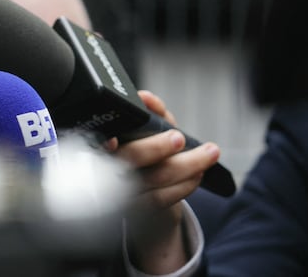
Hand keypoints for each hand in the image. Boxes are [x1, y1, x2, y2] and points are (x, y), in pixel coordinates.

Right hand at [103, 90, 220, 271]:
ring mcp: (123, 191)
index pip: (97, 142)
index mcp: (100, 146)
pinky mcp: (141, 208)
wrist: (135, 191)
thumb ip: (145, 111)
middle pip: (131, 158)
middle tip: (178, 138)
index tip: (114, 139)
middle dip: (156, 147)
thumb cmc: (136, 150)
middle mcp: (108, 169)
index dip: (105, 141)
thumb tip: (147, 99)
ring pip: (155, 178)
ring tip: (210, 151)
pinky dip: (185, 184)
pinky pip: (165, 198)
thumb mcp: (139, 128)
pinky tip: (199, 172)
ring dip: (188, 164)